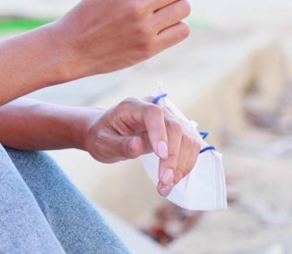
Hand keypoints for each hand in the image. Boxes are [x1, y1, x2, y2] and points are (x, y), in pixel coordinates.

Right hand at [51, 0, 189, 78]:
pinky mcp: (149, 48)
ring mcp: (143, 28)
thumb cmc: (91, 14)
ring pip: (184, 8)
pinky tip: (162, 26)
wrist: (73, 48)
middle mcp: (135, 5)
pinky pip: (182, 30)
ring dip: (177, 7)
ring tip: (162, 11)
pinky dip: (176, 27)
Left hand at [81, 97, 202, 196]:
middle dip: (173, 157)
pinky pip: (190, 146)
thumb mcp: (102, 142)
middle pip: (174, 127)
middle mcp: (155, 108)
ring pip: (187, 138)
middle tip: (164, 181)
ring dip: (181, 165)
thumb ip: (119, 144)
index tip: (161, 155)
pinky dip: (185, 165)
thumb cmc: (103, 136)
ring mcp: (169, 118)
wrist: (108, 133)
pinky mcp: (177, 132)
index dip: (160, 132)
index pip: (153, 113)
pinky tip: (173, 180)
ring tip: (166, 186)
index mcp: (133, 106)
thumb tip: (137, 146)